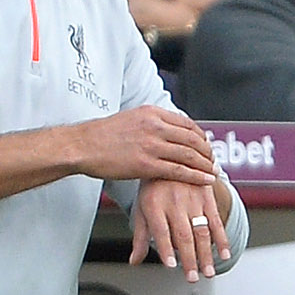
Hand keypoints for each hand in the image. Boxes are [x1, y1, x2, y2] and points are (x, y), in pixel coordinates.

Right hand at [74, 103, 218, 186]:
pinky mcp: (146, 164)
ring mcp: (151, 145)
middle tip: (212, 161)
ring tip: (212, 172)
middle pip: (192, 138)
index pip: (186, 123)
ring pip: (189, 154)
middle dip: (206, 151)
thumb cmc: (101, 136)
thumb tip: (162, 128)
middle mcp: (155, 126)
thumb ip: (149, 122)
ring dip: (205, 164)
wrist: (82, 145)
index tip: (205, 145)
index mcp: (152, 113)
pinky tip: (205, 181)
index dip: (200, 136)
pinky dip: (196, 176)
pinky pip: (179, 170)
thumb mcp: (129, 119)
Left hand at [130, 173, 236, 280]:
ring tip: (208, 272)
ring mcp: (192, 199)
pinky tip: (224, 254)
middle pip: (183, 234)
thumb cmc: (153, 187)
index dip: (166, 249)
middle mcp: (174, 201)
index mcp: (154, 204)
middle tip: (192, 277)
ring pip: (201, 230)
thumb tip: (134, 261)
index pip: (161, 230)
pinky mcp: (207, 197)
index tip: (172, 265)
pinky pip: (216, 220)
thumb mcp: (142, 208)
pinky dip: (222, 239)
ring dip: (206, 254)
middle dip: (189, 258)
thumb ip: (141, 236)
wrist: (172, 155)